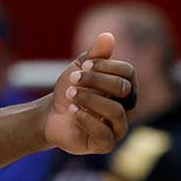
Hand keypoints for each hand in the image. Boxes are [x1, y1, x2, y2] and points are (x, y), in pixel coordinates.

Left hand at [42, 32, 135, 154]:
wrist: (52, 114)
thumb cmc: (72, 89)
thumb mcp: (80, 68)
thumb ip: (95, 54)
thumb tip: (108, 36)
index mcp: (126, 86)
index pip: (128, 72)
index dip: (106, 66)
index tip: (84, 65)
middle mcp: (128, 107)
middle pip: (124, 89)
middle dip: (96, 81)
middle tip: (73, 79)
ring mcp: (119, 127)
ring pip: (116, 111)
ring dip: (90, 99)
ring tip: (71, 95)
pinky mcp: (106, 144)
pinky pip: (105, 133)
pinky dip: (87, 119)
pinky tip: (72, 110)